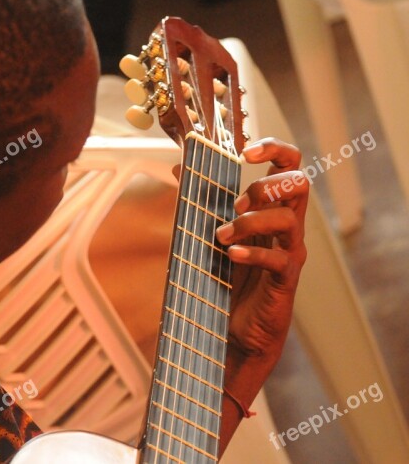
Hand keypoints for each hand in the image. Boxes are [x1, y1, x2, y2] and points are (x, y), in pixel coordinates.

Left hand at [216, 137, 307, 360]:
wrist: (237, 330)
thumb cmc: (228, 277)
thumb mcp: (211, 231)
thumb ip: (201, 199)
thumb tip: (180, 166)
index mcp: (271, 208)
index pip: (289, 165)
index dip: (275, 149)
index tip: (247, 151)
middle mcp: (286, 226)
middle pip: (299, 184)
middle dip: (265, 186)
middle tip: (237, 203)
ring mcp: (289, 252)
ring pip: (288, 219)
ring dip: (251, 222)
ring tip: (222, 236)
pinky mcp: (285, 279)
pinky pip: (278, 259)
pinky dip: (252, 254)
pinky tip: (230, 256)